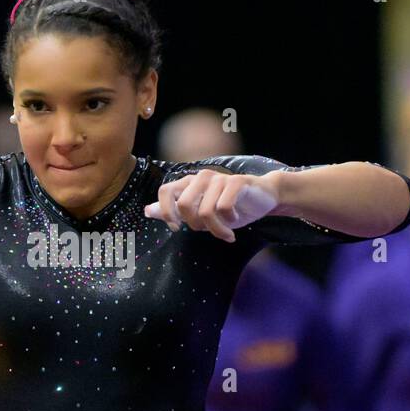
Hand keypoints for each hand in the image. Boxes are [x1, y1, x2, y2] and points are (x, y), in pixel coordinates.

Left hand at [144, 169, 279, 241]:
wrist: (262, 198)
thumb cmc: (229, 205)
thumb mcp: (199, 211)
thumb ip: (174, 210)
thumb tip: (147, 211)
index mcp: (189, 182)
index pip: (165, 191)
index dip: (167, 212)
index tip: (177, 227)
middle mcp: (201, 177)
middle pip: (184, 206)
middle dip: (196, 225)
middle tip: (209, 230)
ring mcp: (219, 178)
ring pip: (206, 212)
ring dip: (217, 229)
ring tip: (226, 233)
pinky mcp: (237, 182)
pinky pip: (224, 208)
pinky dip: (229, 221)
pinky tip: (235, 220)